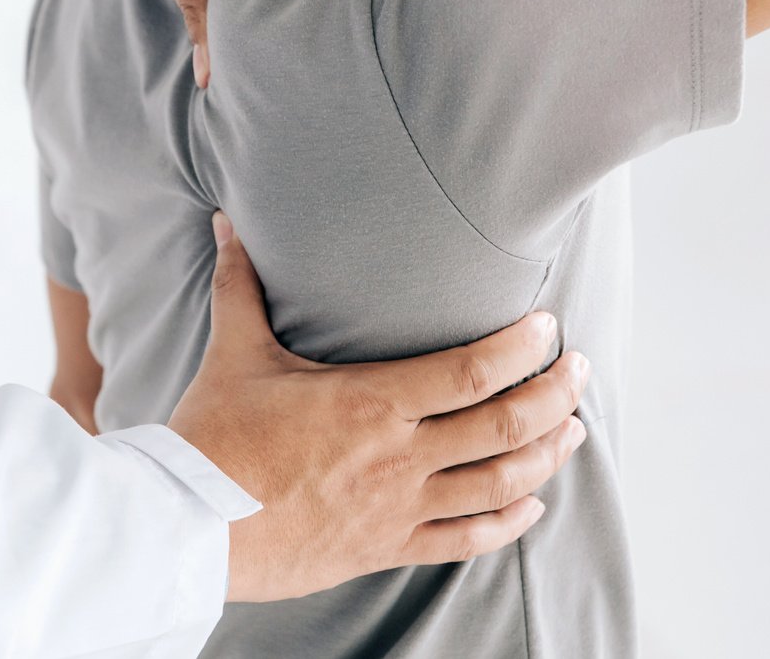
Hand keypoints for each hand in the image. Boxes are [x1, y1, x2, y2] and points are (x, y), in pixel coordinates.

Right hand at [167, 213, 589, 603]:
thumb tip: (226, 223)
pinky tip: (530, 505)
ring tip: (573, 430)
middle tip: (581, 372)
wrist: (188, 526)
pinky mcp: (386, 546)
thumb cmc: (213, 438)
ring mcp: (398, 507)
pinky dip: (507, 522)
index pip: (474, 370)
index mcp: (371, 402)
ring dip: (546, 456)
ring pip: (500, 485)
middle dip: (556, 396)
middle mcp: (398, 457)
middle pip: (506, 427)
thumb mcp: (234, 353)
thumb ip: (240, 285)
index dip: (523, 348)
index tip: (548, 328)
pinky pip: (465, 539)